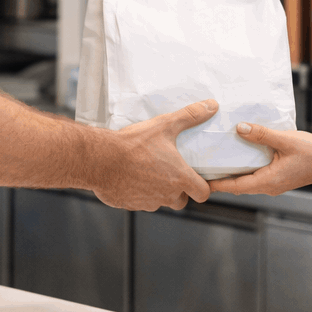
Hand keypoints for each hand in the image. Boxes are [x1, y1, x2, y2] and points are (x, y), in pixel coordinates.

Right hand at [90, 100, 216, 211]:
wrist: (100, 159)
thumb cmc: (133, 144)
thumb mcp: (164, 125)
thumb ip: (190, 116)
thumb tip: (211, 105)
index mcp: (179, 178)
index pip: (203, 194)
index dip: (202, 187)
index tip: (197, 178)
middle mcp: (166, 195)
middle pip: (181, 201)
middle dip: (178, 190)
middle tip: (169, 172)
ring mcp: (147, 203)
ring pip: (159, 201)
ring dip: (157, 191)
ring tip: (147, 171)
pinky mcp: (130, 205)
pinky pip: (139, 203)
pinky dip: (138, 193)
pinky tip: (130, 177)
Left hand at [208, 123, 311, 195]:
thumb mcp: (284, 140)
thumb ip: (261, 134)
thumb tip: (239, 128)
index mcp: (267, 182)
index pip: (234, 187)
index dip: (215, 184)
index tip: (198, 178)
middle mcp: (267, 186)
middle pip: (236, 185)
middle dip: (219, 177)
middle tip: (200, 165)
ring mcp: (272, 183)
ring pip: (245, 180)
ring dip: (231, 172)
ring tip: (214, 158)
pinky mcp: (276, 176)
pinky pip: (254, 174)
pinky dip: (243, 167)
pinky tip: (237, 153)